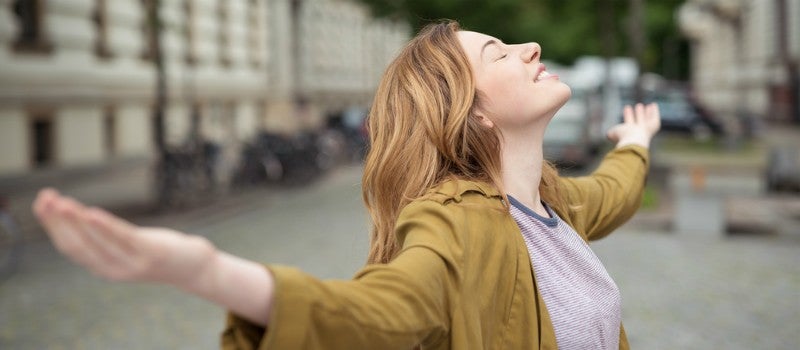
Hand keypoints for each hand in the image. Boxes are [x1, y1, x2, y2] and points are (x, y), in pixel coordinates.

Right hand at [32, 188, 216, 289]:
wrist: (192, 267)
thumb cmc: (156, 251)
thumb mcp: (125, 247)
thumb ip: (103, 238)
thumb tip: (78, 214)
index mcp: (103, 267)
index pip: (70, 247)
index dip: (53, 226)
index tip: (41, 203)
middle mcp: (113, 269)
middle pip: (77, 245)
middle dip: (58, 222)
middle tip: (45, 199)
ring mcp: (132, 262)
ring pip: (96, 243)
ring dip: (75, 222)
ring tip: (60, 203)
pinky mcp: (150, 253)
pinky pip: (122, 238)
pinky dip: (104, 226)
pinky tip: (90, 212)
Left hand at [606, 103, 660, 148]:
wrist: (634, 140)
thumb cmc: (623, 137)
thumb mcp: (614, 133)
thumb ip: (612, 133)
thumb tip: (608, 134)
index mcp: (629, 133)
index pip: (629, 122)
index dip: (629, 115)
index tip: (627, 108)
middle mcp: (638, 131)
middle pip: (639, 121)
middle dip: (639, 114)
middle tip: (639, 106)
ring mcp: (646, 129)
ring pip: (647, 119)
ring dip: (646, 113)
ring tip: (645, 105)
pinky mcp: (654, 126)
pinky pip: (655, 118)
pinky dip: (655, 112)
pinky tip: (654, 104)